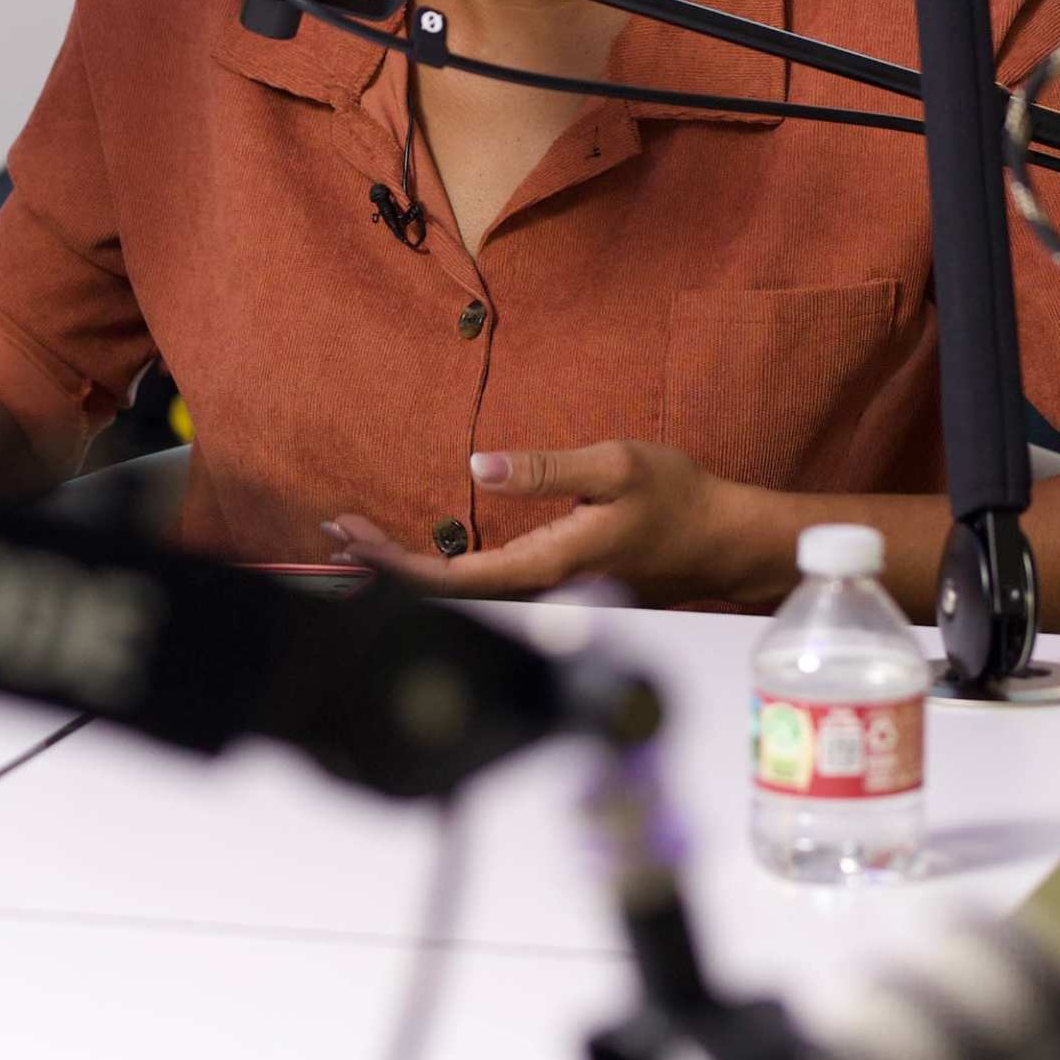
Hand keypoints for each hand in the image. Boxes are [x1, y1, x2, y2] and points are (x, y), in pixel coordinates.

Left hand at [328, 442, 778, 608]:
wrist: (723, 540)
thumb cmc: (676, 498)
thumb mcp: (614, 465)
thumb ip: (547, 468)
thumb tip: (478, 468)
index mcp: (549, 563)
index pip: (454, 580)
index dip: (395, 564)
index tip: (351, 539)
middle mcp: (544, 589)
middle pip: (450, 594)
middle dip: (386, 566)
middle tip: (336, 533)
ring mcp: (551, 593)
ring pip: (467, 593)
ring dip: (410, 569)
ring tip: (361, 539)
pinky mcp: (559, 587)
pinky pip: (488, 587)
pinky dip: (443, 570)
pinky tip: (422, 552)